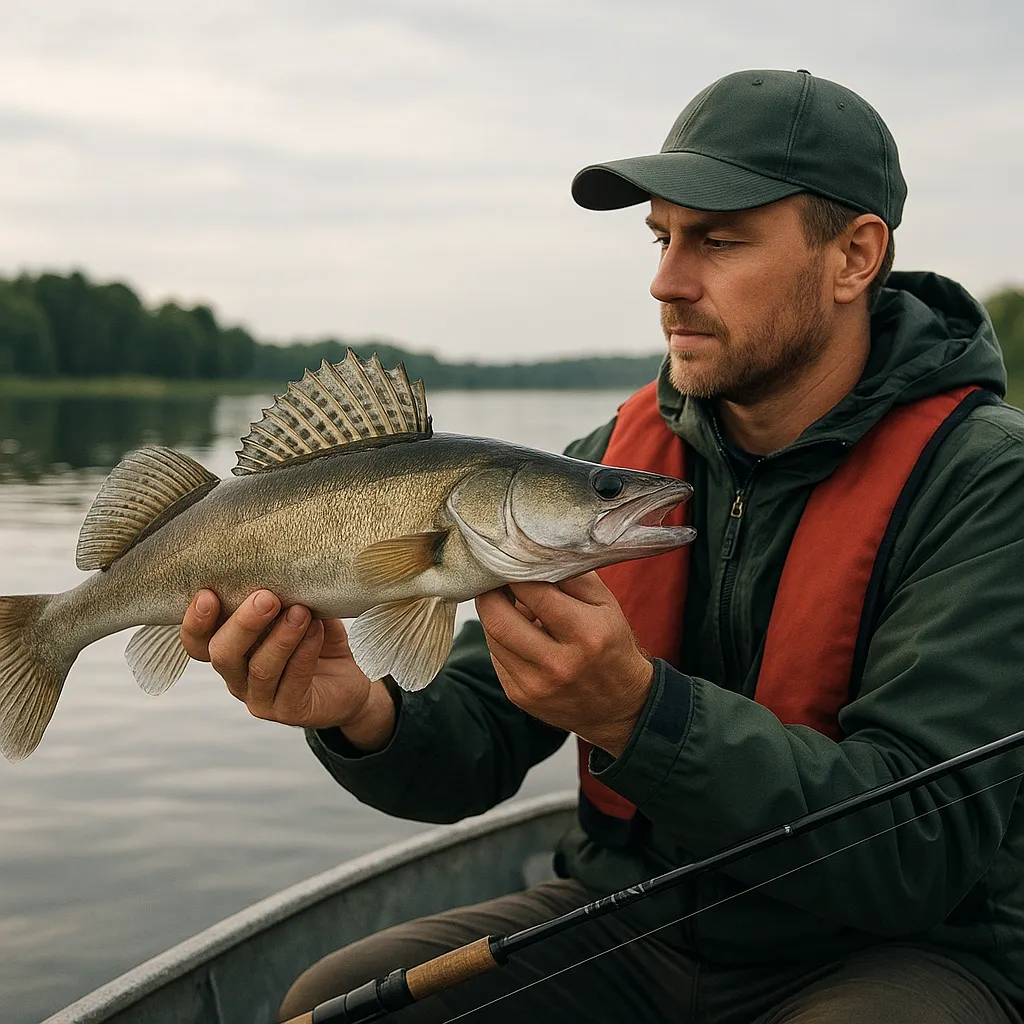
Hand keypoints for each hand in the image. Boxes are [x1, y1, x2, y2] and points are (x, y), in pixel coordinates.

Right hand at [180, 590, 395, 750]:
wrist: (351, 679)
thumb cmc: (316, 637)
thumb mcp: (298, 610)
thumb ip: (282, 594)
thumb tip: (279, 563)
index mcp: (230, 650)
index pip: (197, 643)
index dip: (195, 622)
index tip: (207, 594)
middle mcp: (238, 677)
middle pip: (223, 655)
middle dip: (243, 624)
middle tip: (266, 598)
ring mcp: (261, 699)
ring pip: (260, 668)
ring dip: (281, 637)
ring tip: (301, 612)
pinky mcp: (289, 711)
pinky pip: (293, 682)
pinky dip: (305, 652)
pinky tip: (317, 631)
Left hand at [475, 572, 652, 757]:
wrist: (620, 707)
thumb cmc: (612, 645)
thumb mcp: (606, 605)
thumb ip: (572, 576)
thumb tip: (534, 556)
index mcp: (585, 634)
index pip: (534, 593)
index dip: (515, 573)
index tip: (510, 560)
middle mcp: (558, 664)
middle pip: (499, 619)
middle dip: (490, 593)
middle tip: (493, 578)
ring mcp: (535, 685)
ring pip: (492, 638)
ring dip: (494, 614)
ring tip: (505, 600)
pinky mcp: (520, 696)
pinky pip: (496, 658)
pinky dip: (500, 638)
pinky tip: (514, 630)